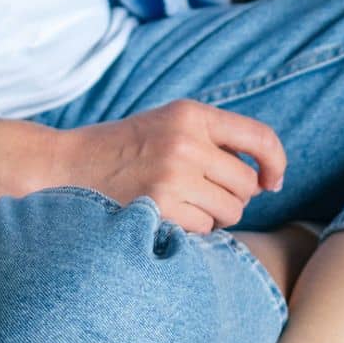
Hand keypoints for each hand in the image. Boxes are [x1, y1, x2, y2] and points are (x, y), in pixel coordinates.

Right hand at [56, 99, 287, 233]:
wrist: (67, 165)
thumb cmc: (125, 148)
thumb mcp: (168, 123)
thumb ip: (213, 138)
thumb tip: (265, 179)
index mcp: (191, 114)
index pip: (259, 136)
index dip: (275, 161)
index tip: (273, 181)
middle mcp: (186, 141)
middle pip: (246, 184)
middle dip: (235, 196)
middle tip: (206, 194)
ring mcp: (173, 175)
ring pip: (231, 211)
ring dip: (216, 215)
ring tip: (185, 204)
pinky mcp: (160, 207)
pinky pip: (205, 229)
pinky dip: (194, 229)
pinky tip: (169, 215)